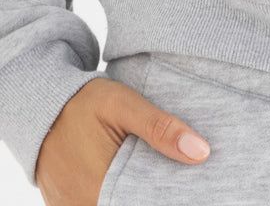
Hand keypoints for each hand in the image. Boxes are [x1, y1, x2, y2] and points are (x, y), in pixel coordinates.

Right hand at [35, 76, 210, 205]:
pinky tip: (128, 180)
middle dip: (149, 193)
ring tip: (145, 174)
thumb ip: (160, 128)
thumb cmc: (82, 102)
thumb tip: (201, 152)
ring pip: (113, 205)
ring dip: (131, 194)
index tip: (183, 187)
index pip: (143, 203)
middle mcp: (82, 205)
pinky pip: (97, 203)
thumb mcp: (123, 104)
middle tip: (169, 177)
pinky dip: (115, 194)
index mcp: (99, 187)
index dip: (163, 196)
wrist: (40, 105)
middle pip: (129, 204)